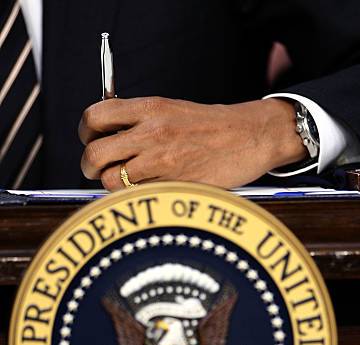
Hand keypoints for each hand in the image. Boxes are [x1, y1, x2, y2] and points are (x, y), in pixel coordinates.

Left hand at [78, 96, 306, 189]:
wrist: (250, 136)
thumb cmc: (212, 126)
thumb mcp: (171, 109)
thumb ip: (139, 120)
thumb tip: (109, 135)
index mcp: (149, 108)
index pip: (94, 117)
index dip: (85, 133)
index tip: (91, 140)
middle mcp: (151, 133)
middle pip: (95, 154)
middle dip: (89, 167)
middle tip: (97, 170)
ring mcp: (162, 162)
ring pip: (112, 181)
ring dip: (111, 186)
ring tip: (124, 184)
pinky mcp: (175, 185)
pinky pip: (139, 196)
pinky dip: (136, 197)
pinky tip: (147, 191)